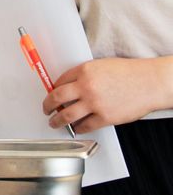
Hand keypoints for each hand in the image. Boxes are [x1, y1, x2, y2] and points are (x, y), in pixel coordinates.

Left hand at [43, 57, 167, 133]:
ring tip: (54, 122)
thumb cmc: (128, 73)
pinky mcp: (105, 117)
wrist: (149, 82)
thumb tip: (70, 86)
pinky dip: (78, 129)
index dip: (52, 90)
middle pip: (56, 98)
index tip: (50, 95)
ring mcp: (95, 103)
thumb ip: (84, 75)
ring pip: (67, 115)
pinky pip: (85, 126)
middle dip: (47, 105)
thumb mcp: (100, 66)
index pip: (59, 81)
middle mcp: (86, 86)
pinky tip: (76, 129)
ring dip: (57, 120)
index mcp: (83, 71)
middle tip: (45, 109)